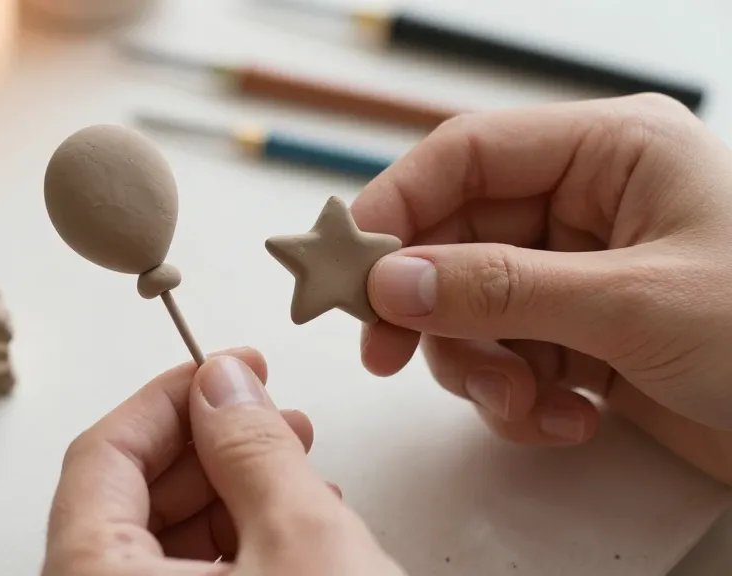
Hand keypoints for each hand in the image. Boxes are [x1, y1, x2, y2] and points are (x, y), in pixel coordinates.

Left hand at [43, 348, 404, 575]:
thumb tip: (224, 382)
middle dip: (208, 444)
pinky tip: (295, 525)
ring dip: (230, 493)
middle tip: (270, 410)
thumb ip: (253, 447)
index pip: (101, 456)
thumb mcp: (301, 541)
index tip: (216, 366)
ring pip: (160, 544)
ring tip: (299, 463)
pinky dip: (236, 547)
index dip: (165, 398)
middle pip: (127, 497)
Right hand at [352, 93, 731, 484]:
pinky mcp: (585, 335)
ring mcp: (583, 274)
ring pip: (474, 307)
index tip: (350, 266)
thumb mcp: (635, 304)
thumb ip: (502, 289)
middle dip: (432, 307)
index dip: (398, 205)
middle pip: (457, 238)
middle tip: (387, 355)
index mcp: (609, 153)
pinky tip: (567, 420)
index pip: (466, 154)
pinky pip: (510, 354)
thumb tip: (393, 283)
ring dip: (480, 367)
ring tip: (522, 405)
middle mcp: (588, 205)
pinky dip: (520, 397)